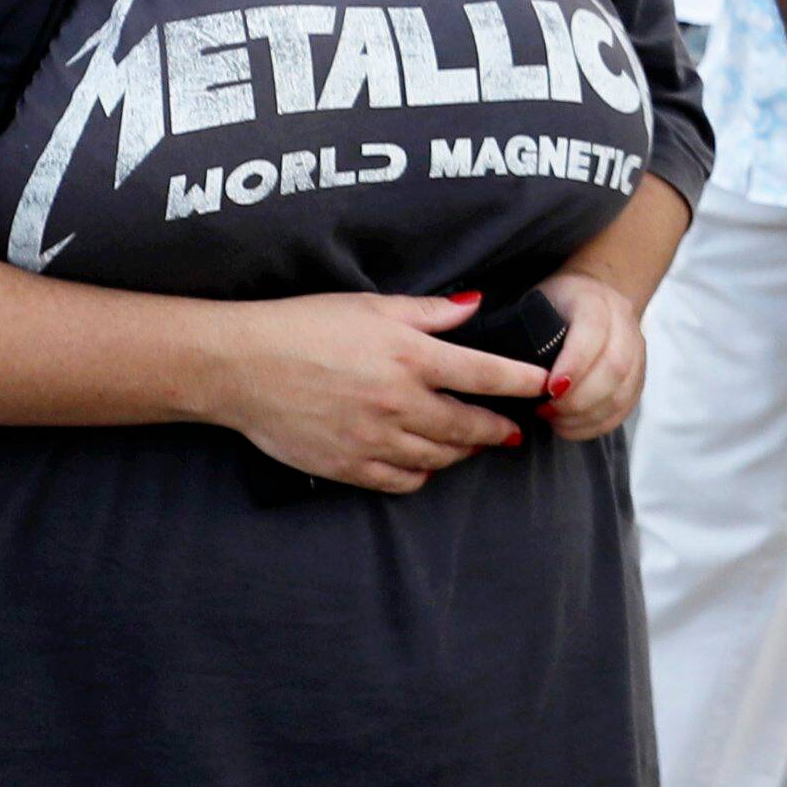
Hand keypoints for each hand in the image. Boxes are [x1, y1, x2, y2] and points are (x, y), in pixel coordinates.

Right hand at [198, 287, 556, 493]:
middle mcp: (399, 402)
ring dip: (463, 452)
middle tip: (514, 429)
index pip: (484, 374)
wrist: (242, 366)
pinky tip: (426, 463)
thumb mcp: (371, 306)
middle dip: (498, 429)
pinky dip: (422, 474)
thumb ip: (429, 312)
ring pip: (440, 458)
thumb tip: (475, 307)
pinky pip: (402, 481)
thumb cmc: (304, 325)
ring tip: (473, 444)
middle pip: (469, 426)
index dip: (521, 383)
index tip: (545, 386)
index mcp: (409, 356)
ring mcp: (374, 439)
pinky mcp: (349, 466)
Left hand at [534, 271, 648, 444]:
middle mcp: (623, 322)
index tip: (548, 389)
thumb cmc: (553, 306)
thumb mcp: (535, 304)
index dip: (574, 364)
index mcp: (594, 299)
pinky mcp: (639, 375)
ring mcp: (638, 349)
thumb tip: (505, 373)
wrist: (592, 295)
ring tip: (555, 420)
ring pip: (623, 392)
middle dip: (578, 399)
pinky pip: (626, 408)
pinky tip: (571, 426)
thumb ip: (526, 331)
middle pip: (614, 367)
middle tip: (545, 411)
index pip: (593, 332)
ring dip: (586, 415)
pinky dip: (598, 424)